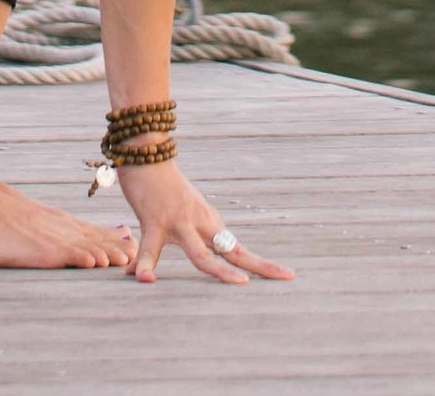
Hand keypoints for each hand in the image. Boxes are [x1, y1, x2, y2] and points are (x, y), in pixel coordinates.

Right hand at [119, 156, 292, 285]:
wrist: (147, 151)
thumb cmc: (165, 187)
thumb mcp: (187, 212)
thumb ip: (196, 234)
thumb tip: (206, 252)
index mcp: (209, 224)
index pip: (239, 250)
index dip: (263, 264)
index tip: (289, 275)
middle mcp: (200, 224)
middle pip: (232, 251)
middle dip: (258, 266)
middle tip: (286, 277)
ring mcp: (179, 223)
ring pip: (201, 254)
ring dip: (220, 270)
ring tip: (239, 283)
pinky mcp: (154, 221)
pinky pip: (150, 249)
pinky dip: (146, 265)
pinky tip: (145, 280)